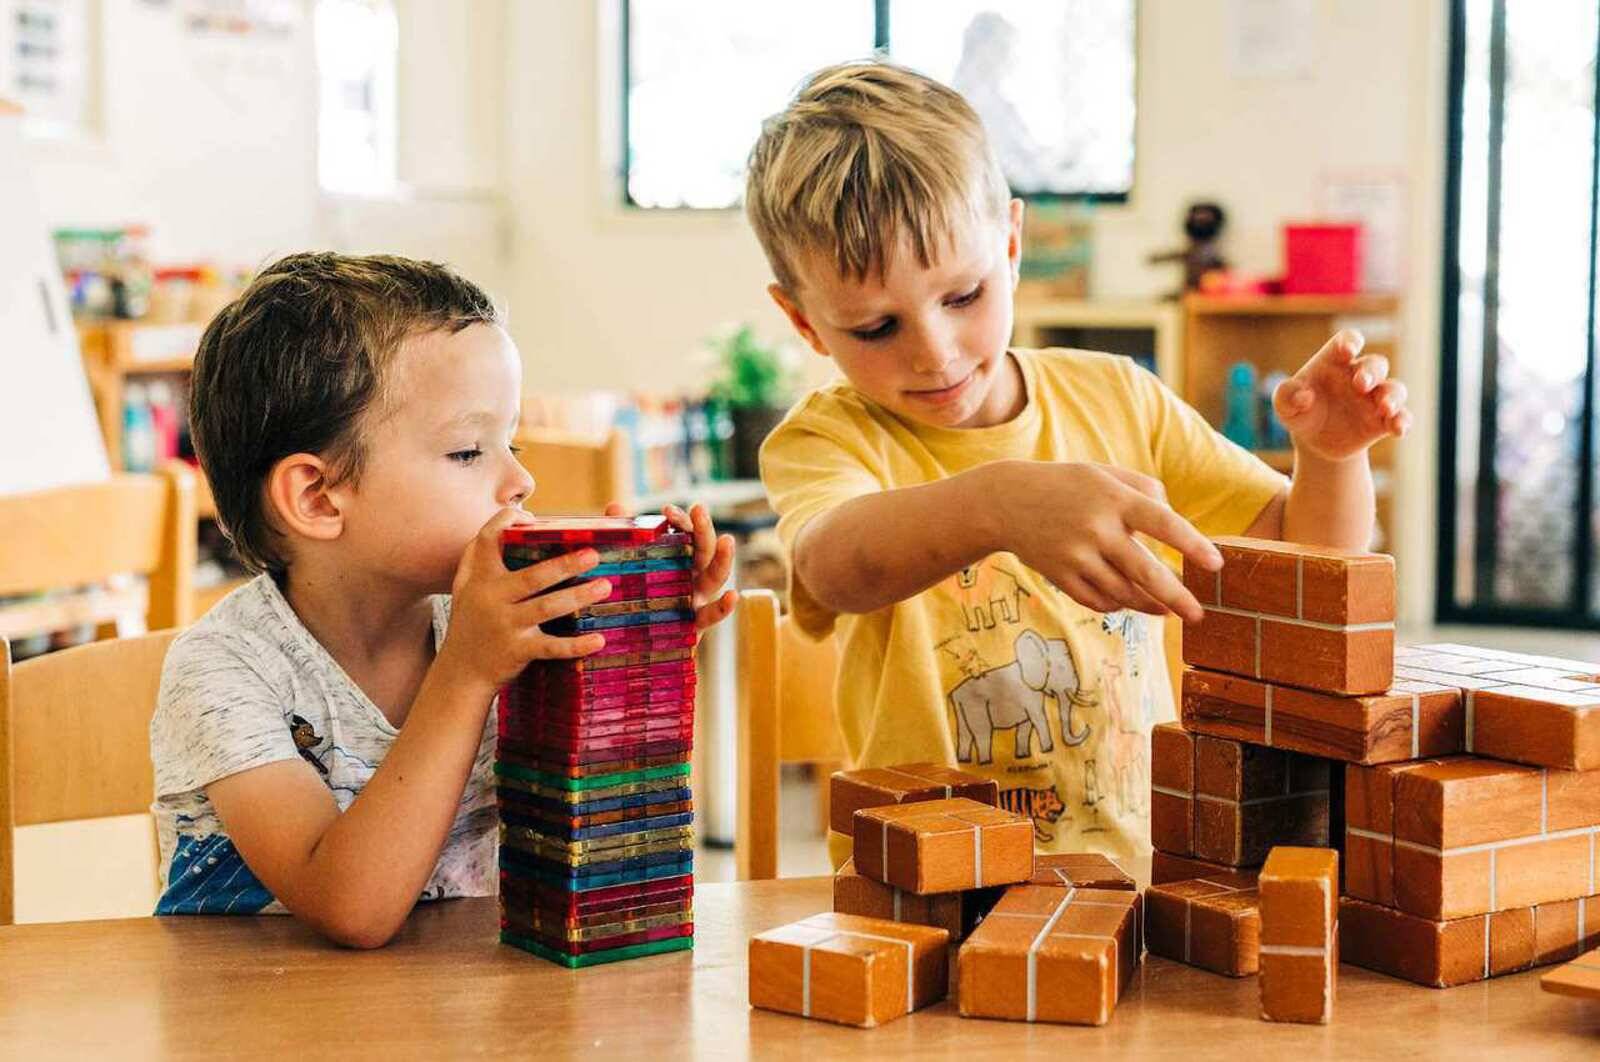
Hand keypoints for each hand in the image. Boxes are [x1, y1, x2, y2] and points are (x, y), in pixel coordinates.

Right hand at [438, 507, 610, 692]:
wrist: (460, 673)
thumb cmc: (471, 623)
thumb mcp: (466, 587)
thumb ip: (480, 556)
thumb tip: (510, 519)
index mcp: (481, 578)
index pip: (487, 540)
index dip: (506, 523)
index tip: (530, 517)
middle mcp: (491, 598)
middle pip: (532, 576)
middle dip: (565, 565)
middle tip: (594, 554)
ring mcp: (505, 625)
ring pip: (547, 607)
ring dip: (578, 596)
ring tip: (605, 586)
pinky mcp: (517, 651)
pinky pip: (551, 647)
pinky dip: (575, 645)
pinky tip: (598, 639)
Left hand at [604, 501, 737, 629]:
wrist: (628, 647)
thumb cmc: (631, 602)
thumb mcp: (625, 568)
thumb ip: (624, 539)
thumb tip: (615, 506)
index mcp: (677, 559)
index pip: (685, 533)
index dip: (681, 520)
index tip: (667, 510)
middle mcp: (690, 576)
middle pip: (703, 549)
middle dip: (703, 528)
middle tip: (699, 508)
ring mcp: (696, 599)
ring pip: (716, 576)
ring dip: (724, 559)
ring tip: (728, 541)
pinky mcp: (695, 625)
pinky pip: (712, 616)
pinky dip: (725, 608)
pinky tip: (732, 597)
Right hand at [997, 461, 1220, 621]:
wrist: (1006, 502)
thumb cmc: (1066, 485)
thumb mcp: (1104, 474)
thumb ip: (1145, 489)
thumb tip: (1175, 520)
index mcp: (1113, 498)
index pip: (1163, 523)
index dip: (1192, 545)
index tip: (1216, 565)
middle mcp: (1096, 528)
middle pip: (1145, 572)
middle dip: (1176, 597)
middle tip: (1198, 615)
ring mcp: (1075, 555)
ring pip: (1122, 592)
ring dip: (1148, 605)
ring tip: (1167, 610)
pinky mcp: (1059, 575)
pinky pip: (1096, 600)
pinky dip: (1115, 603)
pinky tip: (1126, 601)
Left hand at [1273, 330, 1410, 461]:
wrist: (1314, 442)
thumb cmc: (1300, 412)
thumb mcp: (1284, 405)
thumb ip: (1286, 396)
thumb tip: (1303, 397)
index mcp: (1335, 361)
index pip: (1347, 341)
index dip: (1350, 342)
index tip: (1348, 350)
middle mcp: (1359, 375)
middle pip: (1376, 364)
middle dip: (1372, 372)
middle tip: (1361, 384)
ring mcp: (1374, 398)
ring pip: (1394, 389)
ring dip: (1392, 396)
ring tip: (1385, 407)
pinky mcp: (1383, 421)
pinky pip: (1401, 417)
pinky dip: (1403, 421)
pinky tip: (1399, 430)